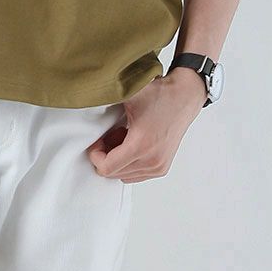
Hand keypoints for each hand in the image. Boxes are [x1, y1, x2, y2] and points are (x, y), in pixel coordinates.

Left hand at [87, 69, 205, 181]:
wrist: (184, 97)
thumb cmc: (160, 95)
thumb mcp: (129, 95)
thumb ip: (105, 100)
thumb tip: (86, 99)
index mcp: (141, 145)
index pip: (106, 168)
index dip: (96, 155)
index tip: (97, 142)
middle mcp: (152, 160)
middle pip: (114, 173)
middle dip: (106, 156)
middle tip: (110, 136)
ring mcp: (158, 166)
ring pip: (124, 175)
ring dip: (118, 160)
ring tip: (123, 138)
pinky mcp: (162, 167)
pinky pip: (136, 175)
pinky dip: (129, 163)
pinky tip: (133, 144)